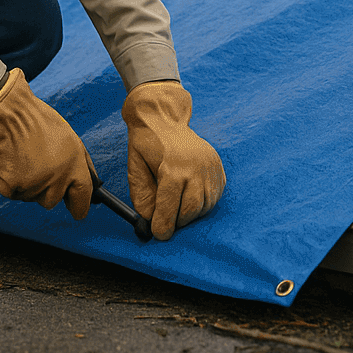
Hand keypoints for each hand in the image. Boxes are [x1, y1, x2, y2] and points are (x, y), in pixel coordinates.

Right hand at [0, 69, 94, 217]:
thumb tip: (85, 179)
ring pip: (30, 197)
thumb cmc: (34, 119)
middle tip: (36, 169)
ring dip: (25, 184)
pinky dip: (5, 181)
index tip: (77, 211)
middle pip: (53, 200)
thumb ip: (76, 161)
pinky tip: (8, 162)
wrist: (7, 112)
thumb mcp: (67, 136)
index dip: (80, 206)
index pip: (83, 195)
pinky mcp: (13, 184)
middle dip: (45, 190)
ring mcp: (35, 183)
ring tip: (21, 158)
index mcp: (74, 163)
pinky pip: (10, 192)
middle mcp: (57, 176)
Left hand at [122, 81, 224, 239]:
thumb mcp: (135, 167)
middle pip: (191, 209)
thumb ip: (142, 195)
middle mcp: (195, 167)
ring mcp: (209, 166)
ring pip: (205, 204)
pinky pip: (215, 195)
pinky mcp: (217, 166)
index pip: (170, 206)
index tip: (159, 234)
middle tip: (167, 223)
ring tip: (177, 209)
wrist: (163, 117)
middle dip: (178, 221)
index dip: (164, 225)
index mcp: (172, 168)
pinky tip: (190, 198)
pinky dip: (203, 203)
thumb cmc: (146, 143)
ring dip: (191, 214)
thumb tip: (151, 219)